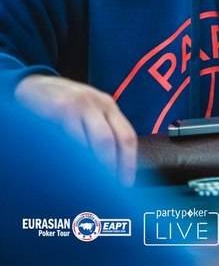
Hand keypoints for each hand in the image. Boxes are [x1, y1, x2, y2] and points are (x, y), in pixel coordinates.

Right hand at [15, 75, 137, 185]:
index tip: (125, 184)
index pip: (127, 136)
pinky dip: (71, 160)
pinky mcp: (60, 108)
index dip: (128, 163)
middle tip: (104, 190)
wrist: (34, 84)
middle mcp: (97, 103)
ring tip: (87, 185)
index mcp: (108, 106)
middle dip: (108, 169)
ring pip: (91, 142)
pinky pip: (69, 140)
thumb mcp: (88, 111)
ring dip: (91, 168)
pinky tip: (69, 171)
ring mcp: (79, 105)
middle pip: (110, 141)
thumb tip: (112, 168)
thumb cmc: (63, 104)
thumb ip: (101, 131)